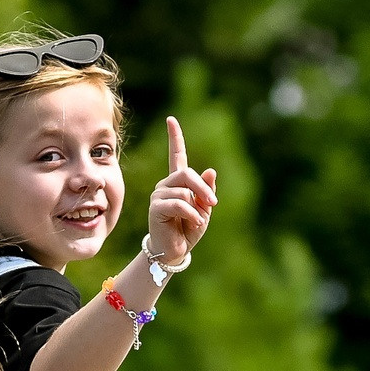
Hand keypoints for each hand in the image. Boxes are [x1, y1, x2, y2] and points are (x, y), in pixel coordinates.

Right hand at [144, 117, 216, 268]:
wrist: (175, 250)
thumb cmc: (188, 230)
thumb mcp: (203, 210)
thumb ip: (206, 191)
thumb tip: (209, 171)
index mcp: (178, 182)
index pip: (176, 155)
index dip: (174, 138)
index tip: (171, 120)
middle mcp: (166, 185)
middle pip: (186, 174)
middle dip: (203, 189)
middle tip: (213, 204)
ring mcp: (159, 195)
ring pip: (184, 192)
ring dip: (197, 208)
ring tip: (197, 221)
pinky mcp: (156, 207)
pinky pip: (179, 204)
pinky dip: (191, 214)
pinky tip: (194, 223)